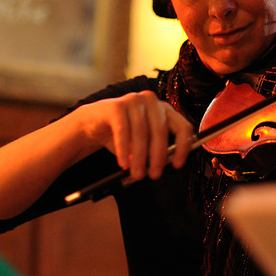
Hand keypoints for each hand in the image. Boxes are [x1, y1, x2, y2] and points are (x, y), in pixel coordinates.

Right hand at [76, 91, 194, 180]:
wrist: (93, 123)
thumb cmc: (122, 134)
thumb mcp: (143, 144)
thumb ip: (154, 152)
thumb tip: (160, 167)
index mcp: (165, 110)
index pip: (182, 126)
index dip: (182, 147)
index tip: (177, 164)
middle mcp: (152, 101)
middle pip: (161, 130)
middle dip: (158, 156)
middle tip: (154, 175)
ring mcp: (134, 100)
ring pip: (141, 132)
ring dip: (139, 157)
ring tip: (136, 174)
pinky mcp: (116, 105)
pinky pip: (122, 130)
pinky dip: (123, 149)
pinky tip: (123, 163)